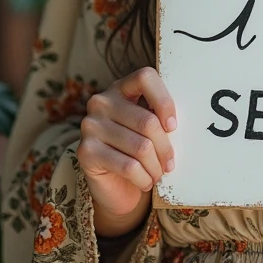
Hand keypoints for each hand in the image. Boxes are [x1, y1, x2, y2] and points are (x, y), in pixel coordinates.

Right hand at [78, 67, 176, 233]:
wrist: (114, 184)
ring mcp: (90, 125)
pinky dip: (144, 178)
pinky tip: (146, 181)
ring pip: (140, 147)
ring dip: (156, 167)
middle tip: (170, 163)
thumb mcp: (150, 128)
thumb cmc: (138, 150)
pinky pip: (128, 166)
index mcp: (120, 87)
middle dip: (165, 148)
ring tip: (158, 174)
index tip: (173, 126)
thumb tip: (177, 124)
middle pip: (147, 121)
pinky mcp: (86, 152)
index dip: (164, 101)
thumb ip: (160, 117)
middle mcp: (101, 102)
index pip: (145, 77)